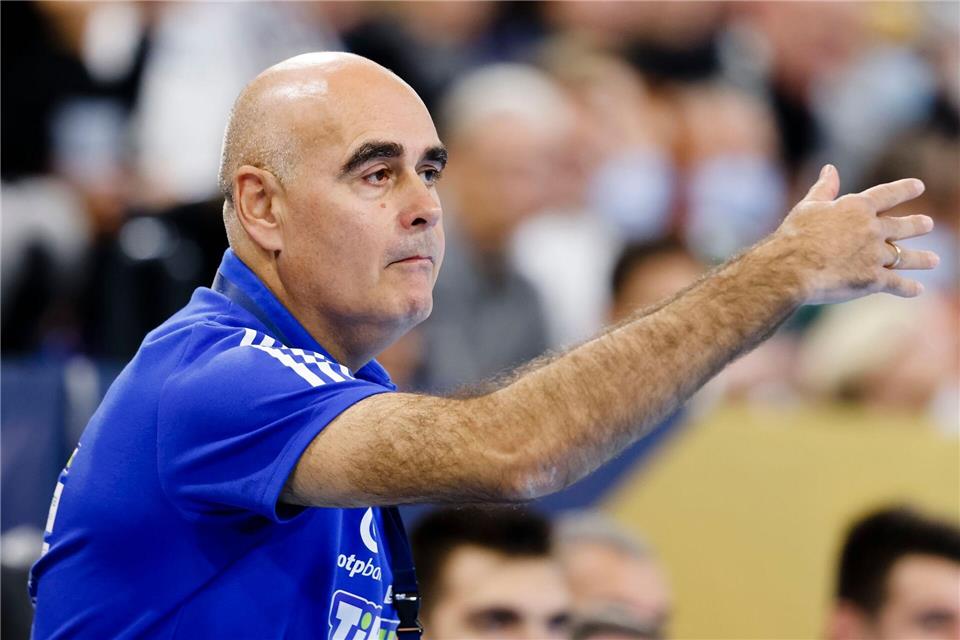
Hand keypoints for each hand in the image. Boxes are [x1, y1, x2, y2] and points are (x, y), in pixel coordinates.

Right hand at [770, 164, 939, 304]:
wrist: (792, 269)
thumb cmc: (795, 236)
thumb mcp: (808, 207)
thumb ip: (824, 189)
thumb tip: (830, 169)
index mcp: (857, 207)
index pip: (888, 194)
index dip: (905, 189)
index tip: (918, 186)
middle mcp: (872, 229)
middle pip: (902, 226)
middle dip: (917, 225)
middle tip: (928, 224)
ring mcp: (875, 255)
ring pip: (904, 256)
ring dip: (921, 259)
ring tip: (934, 260)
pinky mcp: (873, 280)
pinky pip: (897, 284)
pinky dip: (908, 288)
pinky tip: (918, 289)